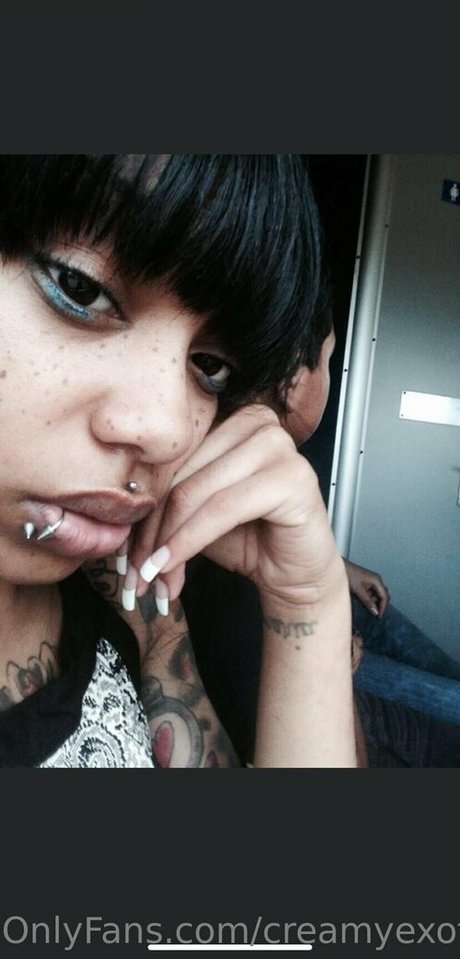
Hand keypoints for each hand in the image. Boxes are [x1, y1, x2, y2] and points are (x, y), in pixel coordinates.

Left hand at [128, 404, 345, 614]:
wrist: (296, 573)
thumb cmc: (248, 537)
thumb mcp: (196, 510)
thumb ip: (165, 498)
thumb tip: (114, 515)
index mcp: (233, 417)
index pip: (170, 457)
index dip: (142, 505)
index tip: (123, 550)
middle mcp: (259, 421)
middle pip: (180, 473)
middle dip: (151, 529)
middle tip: (133, 571)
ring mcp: (280, 445)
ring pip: (196, 491)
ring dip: (167, 540)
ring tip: (151, 576)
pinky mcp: (292, 477)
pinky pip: (222, 509)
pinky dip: (189, 541)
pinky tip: (171, 567)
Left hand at [344, 560, 389, 617]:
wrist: (339, 568)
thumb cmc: (349, 575)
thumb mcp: (359, 591)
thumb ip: (368, 602)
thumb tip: (375, 611)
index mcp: (377, 580)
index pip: (385, 596)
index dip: (383, 607)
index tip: (379, 616)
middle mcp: (376, 580)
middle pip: (383, 595)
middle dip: (380, 604)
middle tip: (374, 613)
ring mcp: (372, 580)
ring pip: (377, 594)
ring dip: (374, 601)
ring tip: (366, 606)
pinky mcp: (367, 582)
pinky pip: (372, 592)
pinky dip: (369, 598)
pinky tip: (363, 601)